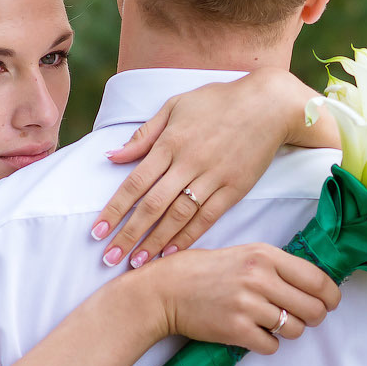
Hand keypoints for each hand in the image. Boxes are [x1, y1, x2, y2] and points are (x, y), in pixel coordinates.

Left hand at [94, 73, 317, 267]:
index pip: (135, 183)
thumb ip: (144, 135)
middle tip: (109, 258)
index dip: (114, 210)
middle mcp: (189, 163)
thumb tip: (112, 156)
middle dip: (128, 235)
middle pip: (152, 205)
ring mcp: (213, 178)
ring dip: (155, 242)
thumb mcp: (175, 106)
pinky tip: (172, 253)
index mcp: (170, 142)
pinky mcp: (234, 189)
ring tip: (137, 263)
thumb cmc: (218, 102)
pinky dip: (189, 237)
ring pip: (178, 216)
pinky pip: (207, 218)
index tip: (97, 231)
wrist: (268, 105)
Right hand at [137, 243, 339, 354]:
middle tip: (305, 318)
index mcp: (265, 255)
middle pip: (313, 308)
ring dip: (289, 331)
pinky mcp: (236, 330)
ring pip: (295, 329)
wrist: (165, 290)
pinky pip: (272, 346)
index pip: (317, 279)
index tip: (331, 302)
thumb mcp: (244, 254)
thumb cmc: (204, 271)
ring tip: (272, 323)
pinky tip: (255, 334)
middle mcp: (260, 278)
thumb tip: (313, 284)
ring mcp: (248, 305)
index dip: (331, 295)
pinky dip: (268, 344)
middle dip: (314, 317)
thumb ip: (277, 266)